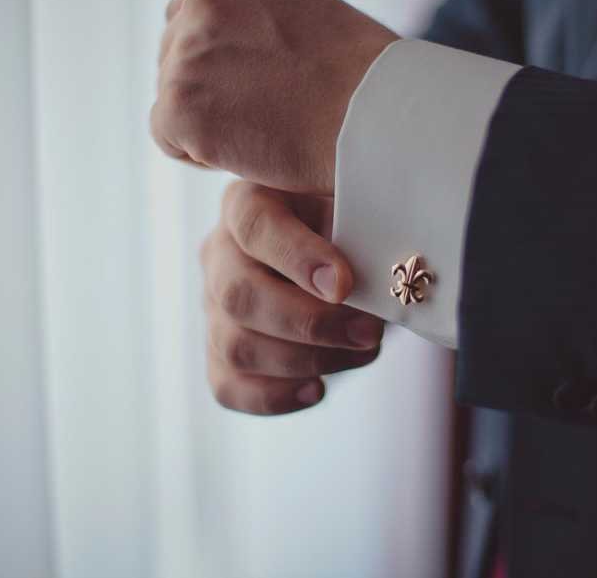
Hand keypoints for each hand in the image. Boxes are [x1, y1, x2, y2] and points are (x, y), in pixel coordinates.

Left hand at [151, 0, 398, 194]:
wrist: (380, 120)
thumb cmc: (367, 83)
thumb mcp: (308, 16)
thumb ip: (257, 21)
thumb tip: (228, 52)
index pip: (190, 15)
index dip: (224, 60)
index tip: (266, 82)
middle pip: (174, 57)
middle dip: (213, 91)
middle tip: (273, 113)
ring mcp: (187, 51)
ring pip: (173, 99)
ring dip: (212, 122)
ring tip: (272, 130)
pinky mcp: (179, 106)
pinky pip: (168, 138)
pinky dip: (203, 154)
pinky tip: (254, 150)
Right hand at [200, 180, 383, 414]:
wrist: (349, 258)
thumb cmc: (356, 225)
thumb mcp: (358, 207)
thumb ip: (359, 222)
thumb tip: (383, 265)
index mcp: (249, 200)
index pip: (254, 225)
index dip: (297, 257)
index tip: (345, 285)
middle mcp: (220, 251)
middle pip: (238, 295)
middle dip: (310, 323)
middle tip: (370, 332)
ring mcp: (213, 304)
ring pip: (236, 346)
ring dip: (307, 360)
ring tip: (364, 351)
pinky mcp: (220, 351)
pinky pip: (228, 386)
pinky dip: (275, 396)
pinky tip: (319, 388)